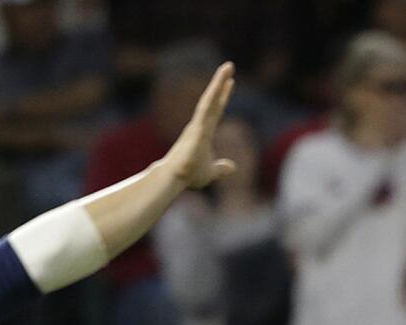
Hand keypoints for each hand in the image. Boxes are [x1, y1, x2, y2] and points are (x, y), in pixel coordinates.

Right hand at [161, 62, 237, 188]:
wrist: (173, 178)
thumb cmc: (187, 174)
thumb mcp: (210, 172)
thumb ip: (220, 168)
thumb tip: (232, 167)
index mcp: (204, 132)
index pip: (216, 110)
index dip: (223, 96)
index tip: (230, 82)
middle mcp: (200, 125)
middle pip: (213, 100)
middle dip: (221, 82)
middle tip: (229, 65)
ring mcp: (197, 126)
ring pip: (209, 100)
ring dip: (218, 83)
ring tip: (227, 68)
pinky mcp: (196, 131)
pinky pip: (205, 112)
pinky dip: (212, 99)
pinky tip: (219, 86)